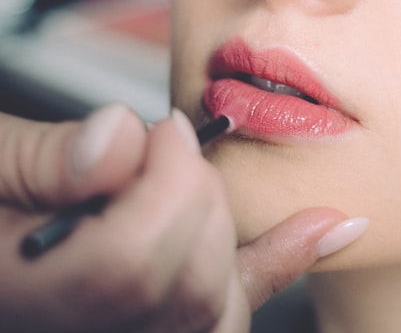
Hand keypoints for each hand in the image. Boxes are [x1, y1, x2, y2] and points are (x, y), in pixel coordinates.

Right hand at [0, 106, 364, 332]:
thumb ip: (41, 157)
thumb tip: (121, 138)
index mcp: (32, 300)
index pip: (134, 264)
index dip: (166, 183)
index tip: (162, 131)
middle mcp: (88, 330)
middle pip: (190, 284)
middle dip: (195, 194)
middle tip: (161, 147)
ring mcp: (131, 332)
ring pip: (219, 307)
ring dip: (227, 228)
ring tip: (193, 180)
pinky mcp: (162, 319)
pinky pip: (235, 303)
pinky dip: (281, 259)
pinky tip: (324, 227)